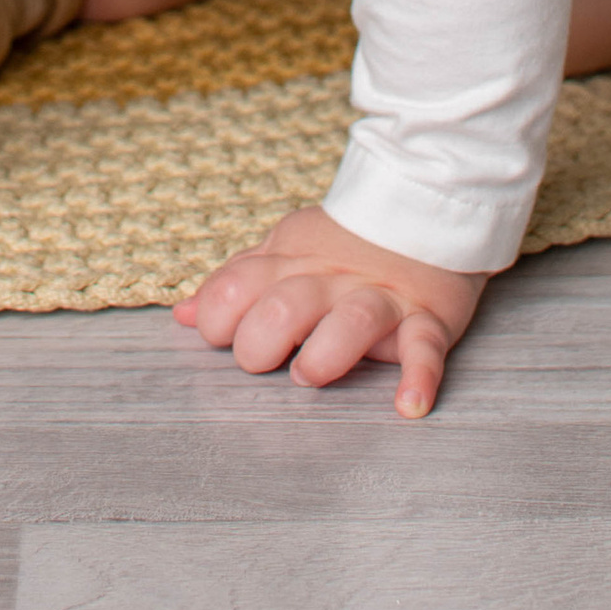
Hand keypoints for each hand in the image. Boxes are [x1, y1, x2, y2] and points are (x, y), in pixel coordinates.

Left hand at [175, 207, 487, 419]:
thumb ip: (236, 281)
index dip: (217, 317)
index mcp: (291, 261)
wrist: (427, 204)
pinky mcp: (427, 317)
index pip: (237, 285)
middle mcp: (332, 279)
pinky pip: (424, 346)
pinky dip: (419, 376)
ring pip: (352, 321)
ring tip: (309, 374)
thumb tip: (183, 315)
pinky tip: (408, 405)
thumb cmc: (346, 240)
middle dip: (261, 341)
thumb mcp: (284, 249)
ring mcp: (380, 297)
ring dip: (325, 353)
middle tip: (263, 361)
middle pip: (287, 305)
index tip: (220, 336)